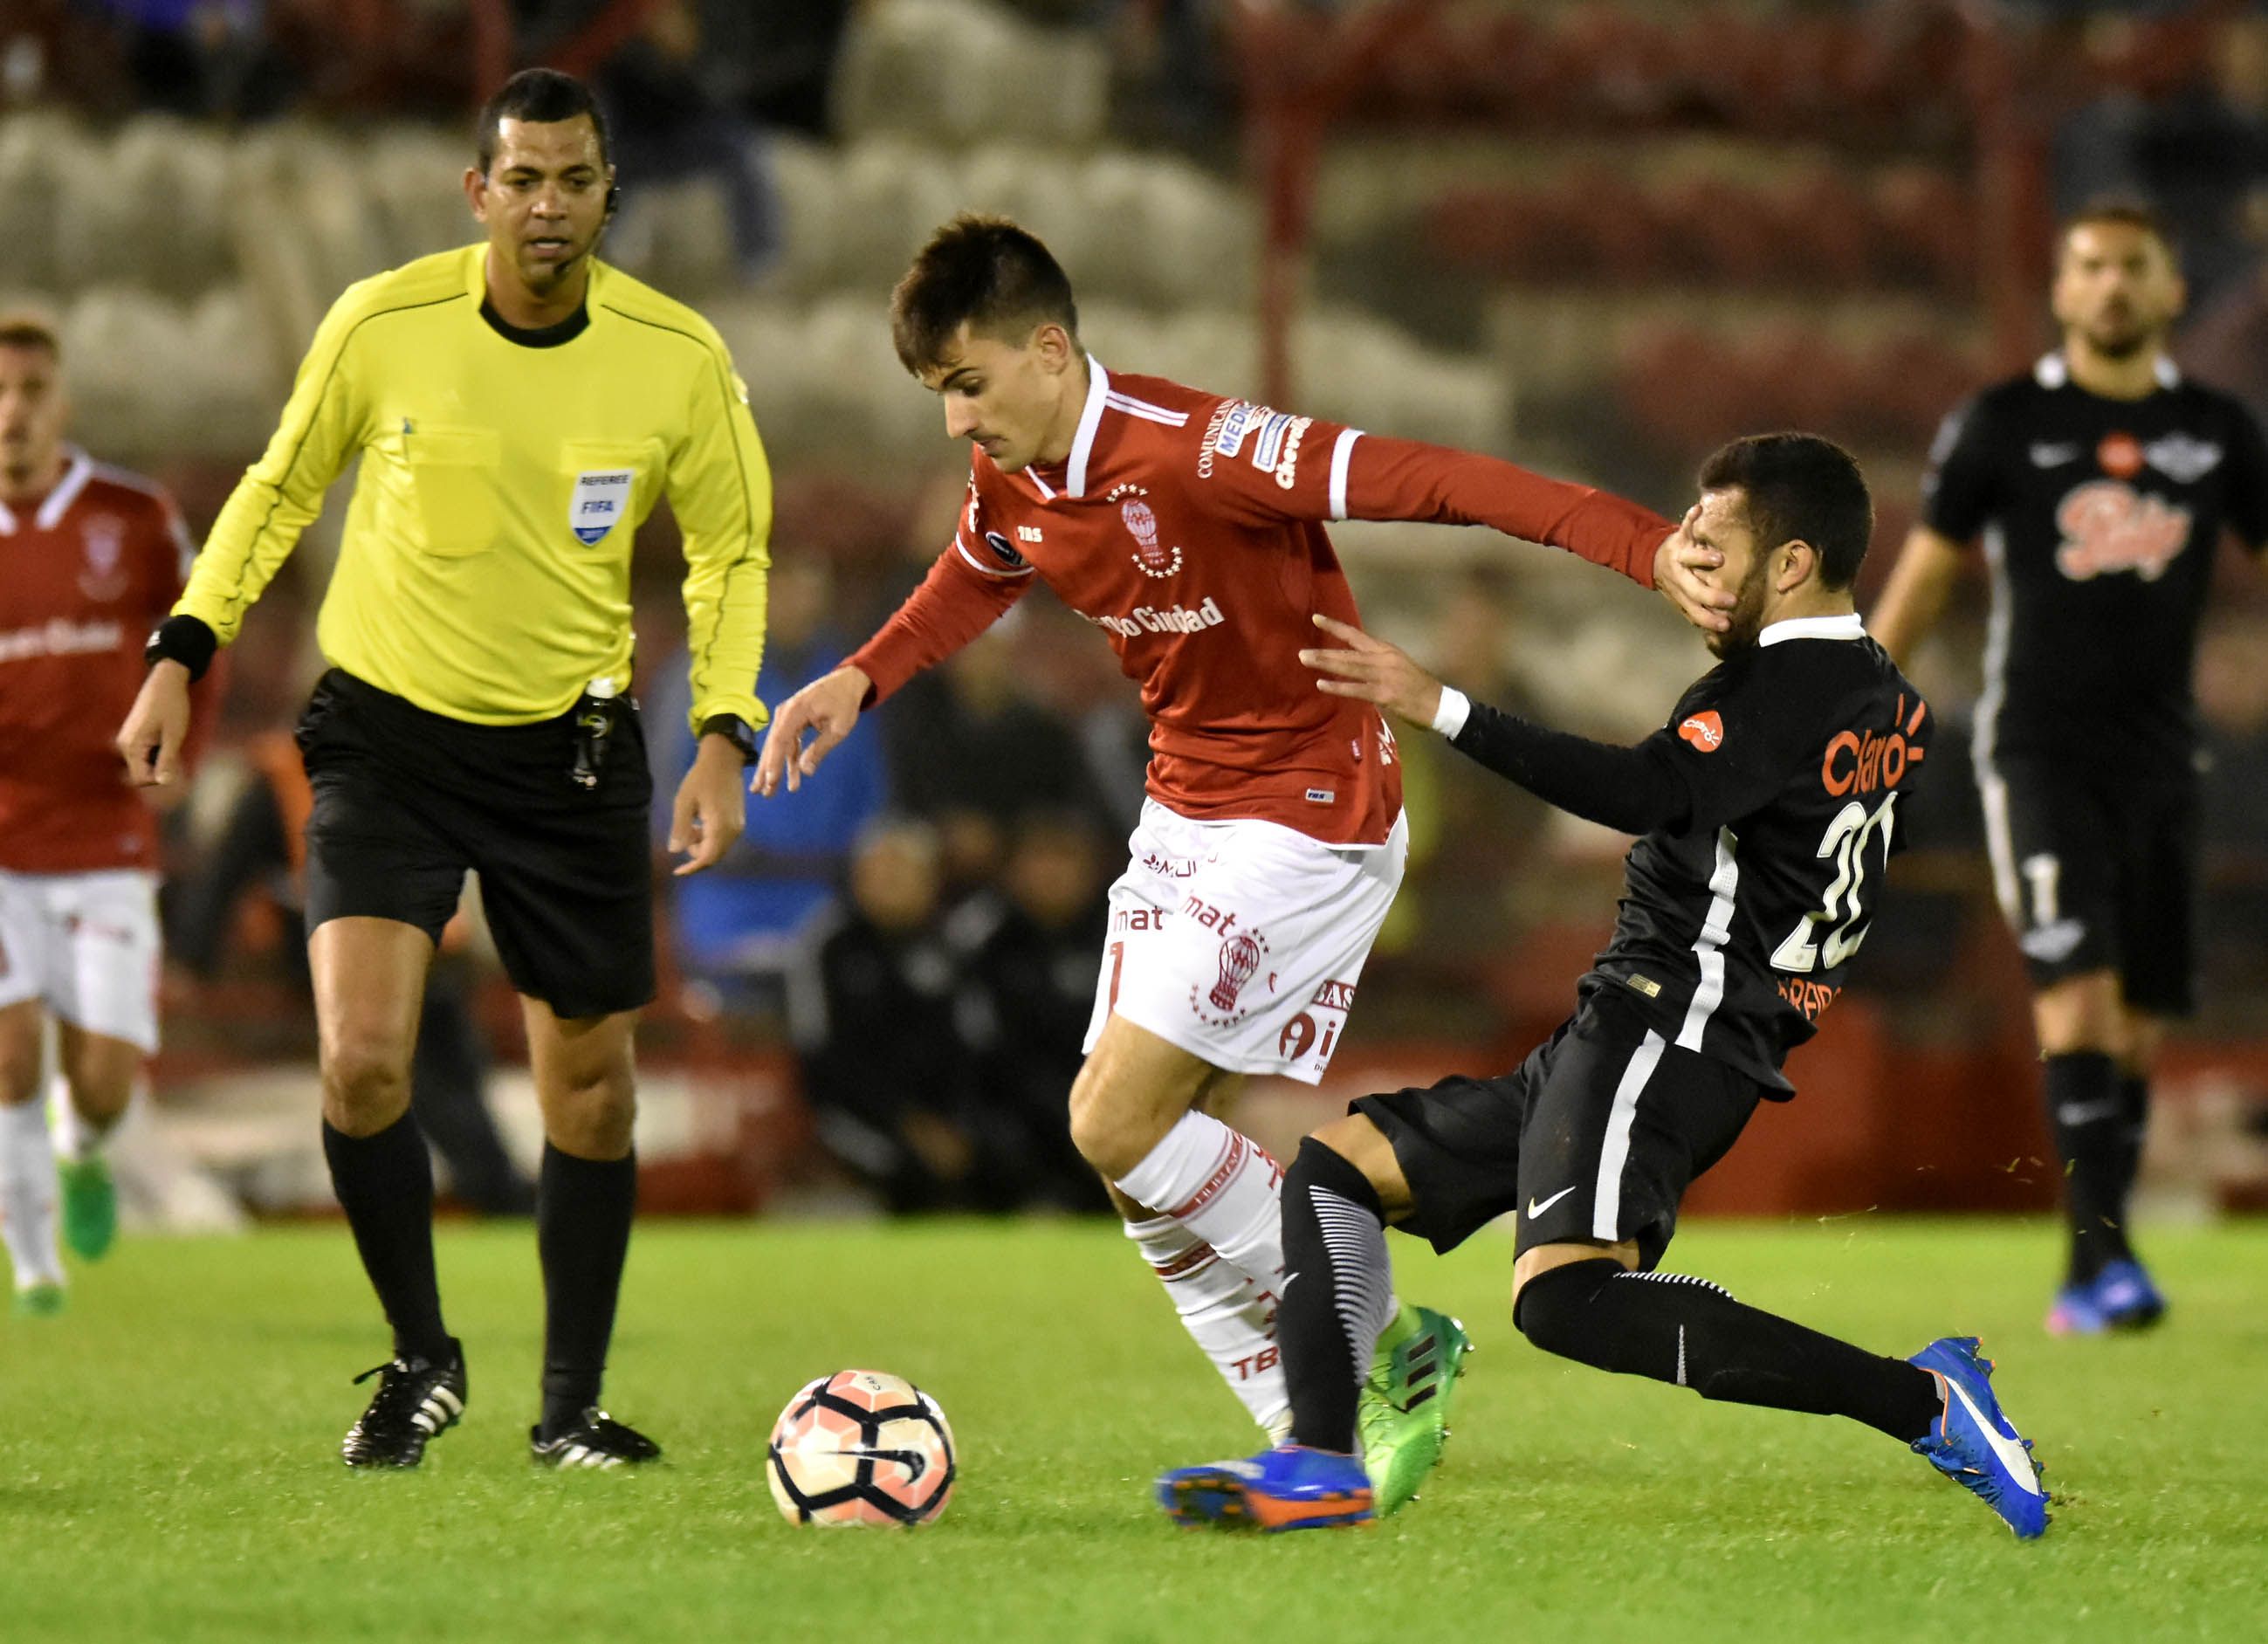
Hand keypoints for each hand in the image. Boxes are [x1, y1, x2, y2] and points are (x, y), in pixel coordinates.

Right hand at [116, 661, 191, 786]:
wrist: (166, 681)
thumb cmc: (172, 706)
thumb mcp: (174, 735)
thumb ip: (167, 760)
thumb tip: (164, 783)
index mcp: (131, 746)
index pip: (141, 779)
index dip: (160, 777)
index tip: (173, 760)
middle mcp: (125, 745)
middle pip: (142, 774)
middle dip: (160, 768)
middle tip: (172, 745)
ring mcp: (128, 740)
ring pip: (145, 764)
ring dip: (160, 758)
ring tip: (168, 738)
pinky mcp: (133, 736)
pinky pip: (146, 754)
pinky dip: (158, 751)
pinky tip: (165, 735)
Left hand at [669, 735, 746, 875]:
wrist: (724, 760)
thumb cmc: (701, 778)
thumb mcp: (684, 801)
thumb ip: (680, 828)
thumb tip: (675, 851)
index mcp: (720, 826)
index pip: (707, 858)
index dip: (692, 867)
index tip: (676, 871)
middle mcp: (733, 830)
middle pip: (714, 856)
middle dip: (696, 854)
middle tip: (682, 835)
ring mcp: (738, 826)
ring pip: (718, 849)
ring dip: (702, 845)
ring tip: (690, 825)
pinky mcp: (738, 821)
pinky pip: (723, 839)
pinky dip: (709, 839)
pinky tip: (700, 823)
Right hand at [754, 665, 869, 797]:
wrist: (847, 682)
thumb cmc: (845, 702)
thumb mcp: (838, 728)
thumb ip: (821, 749)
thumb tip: (805, 771)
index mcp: (795, 710)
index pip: (780, 740)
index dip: (774, 762)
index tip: (770, 781)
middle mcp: (786, 712)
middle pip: (773, 745)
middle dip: (767, 770)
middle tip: (761, 792)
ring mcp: (787, 716)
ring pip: (778, 746)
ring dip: (775, 768)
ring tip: (769, 791)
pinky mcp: (792, 721)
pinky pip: (788, 743)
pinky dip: (788, 760)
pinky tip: (790, 778)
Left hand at [1298, 614, 1444, 724]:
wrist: (1438, 703)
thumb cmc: (1416, 685)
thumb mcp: (1397, 664)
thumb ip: (1376, 660)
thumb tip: (1353, 660)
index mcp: (1385, 649)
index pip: (1356, 634)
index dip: (1335, 626)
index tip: (1316, 618)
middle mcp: (1383, 658)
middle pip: (1348, 652)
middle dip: (1324, 651)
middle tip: (1301, 652)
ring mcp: (1384, 675)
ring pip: (1350, 667)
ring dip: (1326, 664)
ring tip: (1306, 660)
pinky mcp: (1384, 694)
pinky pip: (1357, 689)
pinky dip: (1339, 687)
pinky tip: (1322, 684)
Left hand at [1653, 507, 1733, 633]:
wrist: (1651, 558)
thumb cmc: (1675, 580)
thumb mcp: (1683, 597)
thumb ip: (1699, 609)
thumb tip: (1723, 627)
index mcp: (1682, 593)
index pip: (1695, 610)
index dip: (1710, 619)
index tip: (1727, 625)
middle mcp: (1680, 576)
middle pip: (1694, 589)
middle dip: (1711, 596)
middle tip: (1731, 601)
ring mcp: (1680, 556)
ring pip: (1691, 558)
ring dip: (1703, 559)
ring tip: (1719, 560)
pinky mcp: (1680, 536)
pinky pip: (1685, 525)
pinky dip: (1691, 517)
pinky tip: (1698, 509)